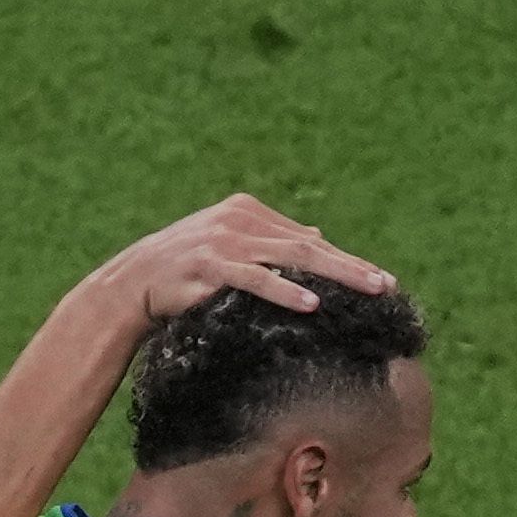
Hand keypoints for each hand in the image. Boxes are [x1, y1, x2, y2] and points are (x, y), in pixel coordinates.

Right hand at [99, 195, 391, 324]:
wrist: (130, 286)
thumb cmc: (184, 275)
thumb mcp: (232, 251)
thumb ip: (273, 243)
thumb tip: (318, 237)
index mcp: (248, 212)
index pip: (307, 238)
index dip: (346, 260)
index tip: (380, 281)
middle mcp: (240, 219)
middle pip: (308, 244)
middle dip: (351, 266)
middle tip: (386, 285)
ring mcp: (224, 241)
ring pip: (291, 257)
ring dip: (334, 274)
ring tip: (367, 289)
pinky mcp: (209, 265)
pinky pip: (255, 280)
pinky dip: (285, 291)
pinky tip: (312, 304)